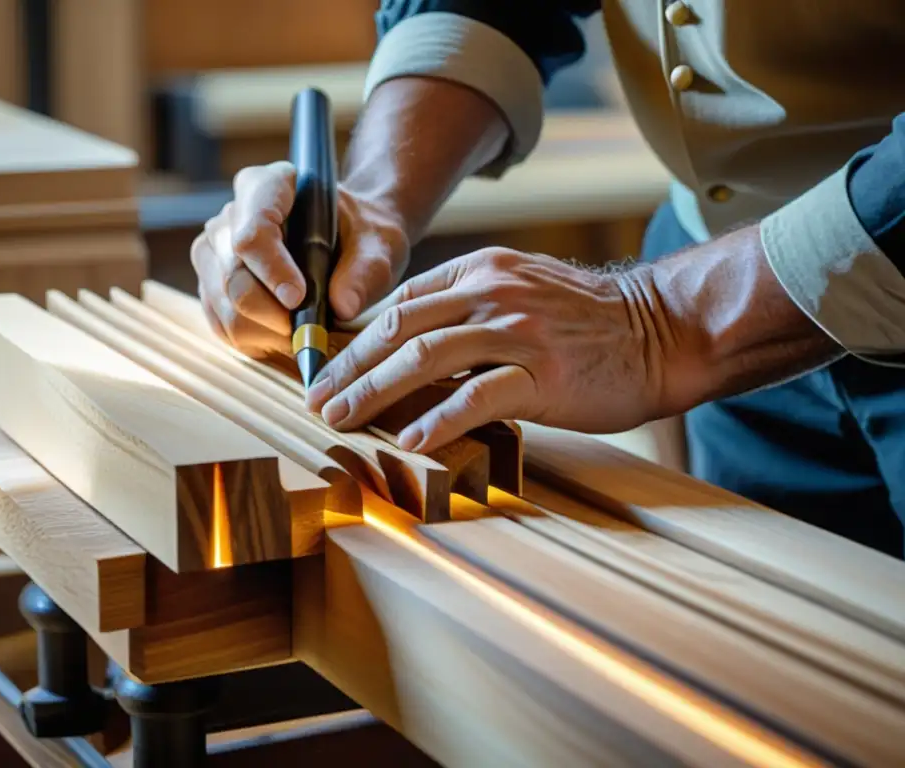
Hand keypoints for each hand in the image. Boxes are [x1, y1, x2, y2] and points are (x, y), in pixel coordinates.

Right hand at [190, 161, 410, 356]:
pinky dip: (255, 341)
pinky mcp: (212, 286)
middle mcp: (230, 217)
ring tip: (303, 335)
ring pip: (223, 306)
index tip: (299, 299)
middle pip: (233, 276)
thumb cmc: (361, 237)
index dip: (272, 271)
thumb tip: (342, 305)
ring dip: (264, 333)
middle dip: (270, 315)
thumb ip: (366, 271)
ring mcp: (214, 253)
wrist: (349, 242)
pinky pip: (221, 324)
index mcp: (266, 187)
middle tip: (308, 332)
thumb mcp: (379, 246)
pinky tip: (285, 338)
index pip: (253, 232)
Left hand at [305, 248, 676, 451]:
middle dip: (350, 367)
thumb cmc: (587, 323)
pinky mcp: (543, 374)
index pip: (401, 301)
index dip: (356, 338)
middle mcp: (492, 292)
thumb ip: (469, 308)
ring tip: (341, 420)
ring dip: (374, 392)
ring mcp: (517, 331)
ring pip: (425, 357)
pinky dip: (437, 420)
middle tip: (318, 399)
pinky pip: (477, 396)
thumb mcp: (522, 293)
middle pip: (399, 328)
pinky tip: (409, 441)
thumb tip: (412, 346)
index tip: (329, 368)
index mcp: (481, 271)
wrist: (661, 331)